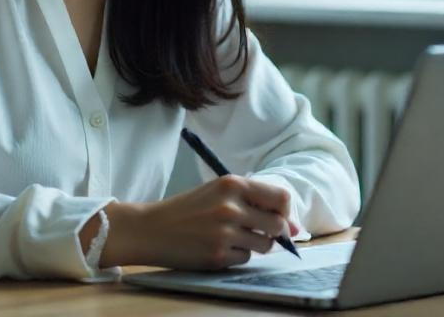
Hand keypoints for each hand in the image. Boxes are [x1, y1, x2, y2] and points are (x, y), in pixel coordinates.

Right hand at [96, 175, 298, 269]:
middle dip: (273, 232)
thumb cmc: (187, 209)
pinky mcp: (218, 255)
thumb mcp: (217, 191)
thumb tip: (292, 228)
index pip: (281, 197)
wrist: (151, 229)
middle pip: (277, 225)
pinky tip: (217, 247)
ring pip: (264, 245)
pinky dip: (237, 256)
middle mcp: (231, 207)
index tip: (282, 219)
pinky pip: (245, 259)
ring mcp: (224, 233)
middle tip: (256, 231)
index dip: (286, 211)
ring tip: (231, 237)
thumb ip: (252, 202)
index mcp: (232, 184)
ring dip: (254, 244)